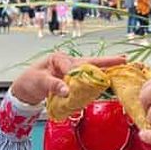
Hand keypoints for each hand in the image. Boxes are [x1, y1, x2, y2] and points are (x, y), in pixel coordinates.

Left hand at [10, 52, 125, 104]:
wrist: (26, 89)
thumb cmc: (31, 81)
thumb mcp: (39, 82)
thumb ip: (53, 85)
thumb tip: (67, 90)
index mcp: (59, 58)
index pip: (72, 65)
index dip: (74, 74)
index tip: (71, 86)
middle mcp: (69, 63)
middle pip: (90, 62)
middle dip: (107, 61)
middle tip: (124, 60)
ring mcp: (73, 71)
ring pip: (92, 70)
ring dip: (106, 70)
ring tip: (122, 66)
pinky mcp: (75, 80)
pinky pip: (89, 80)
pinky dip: (99, 80)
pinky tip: (110, 78)